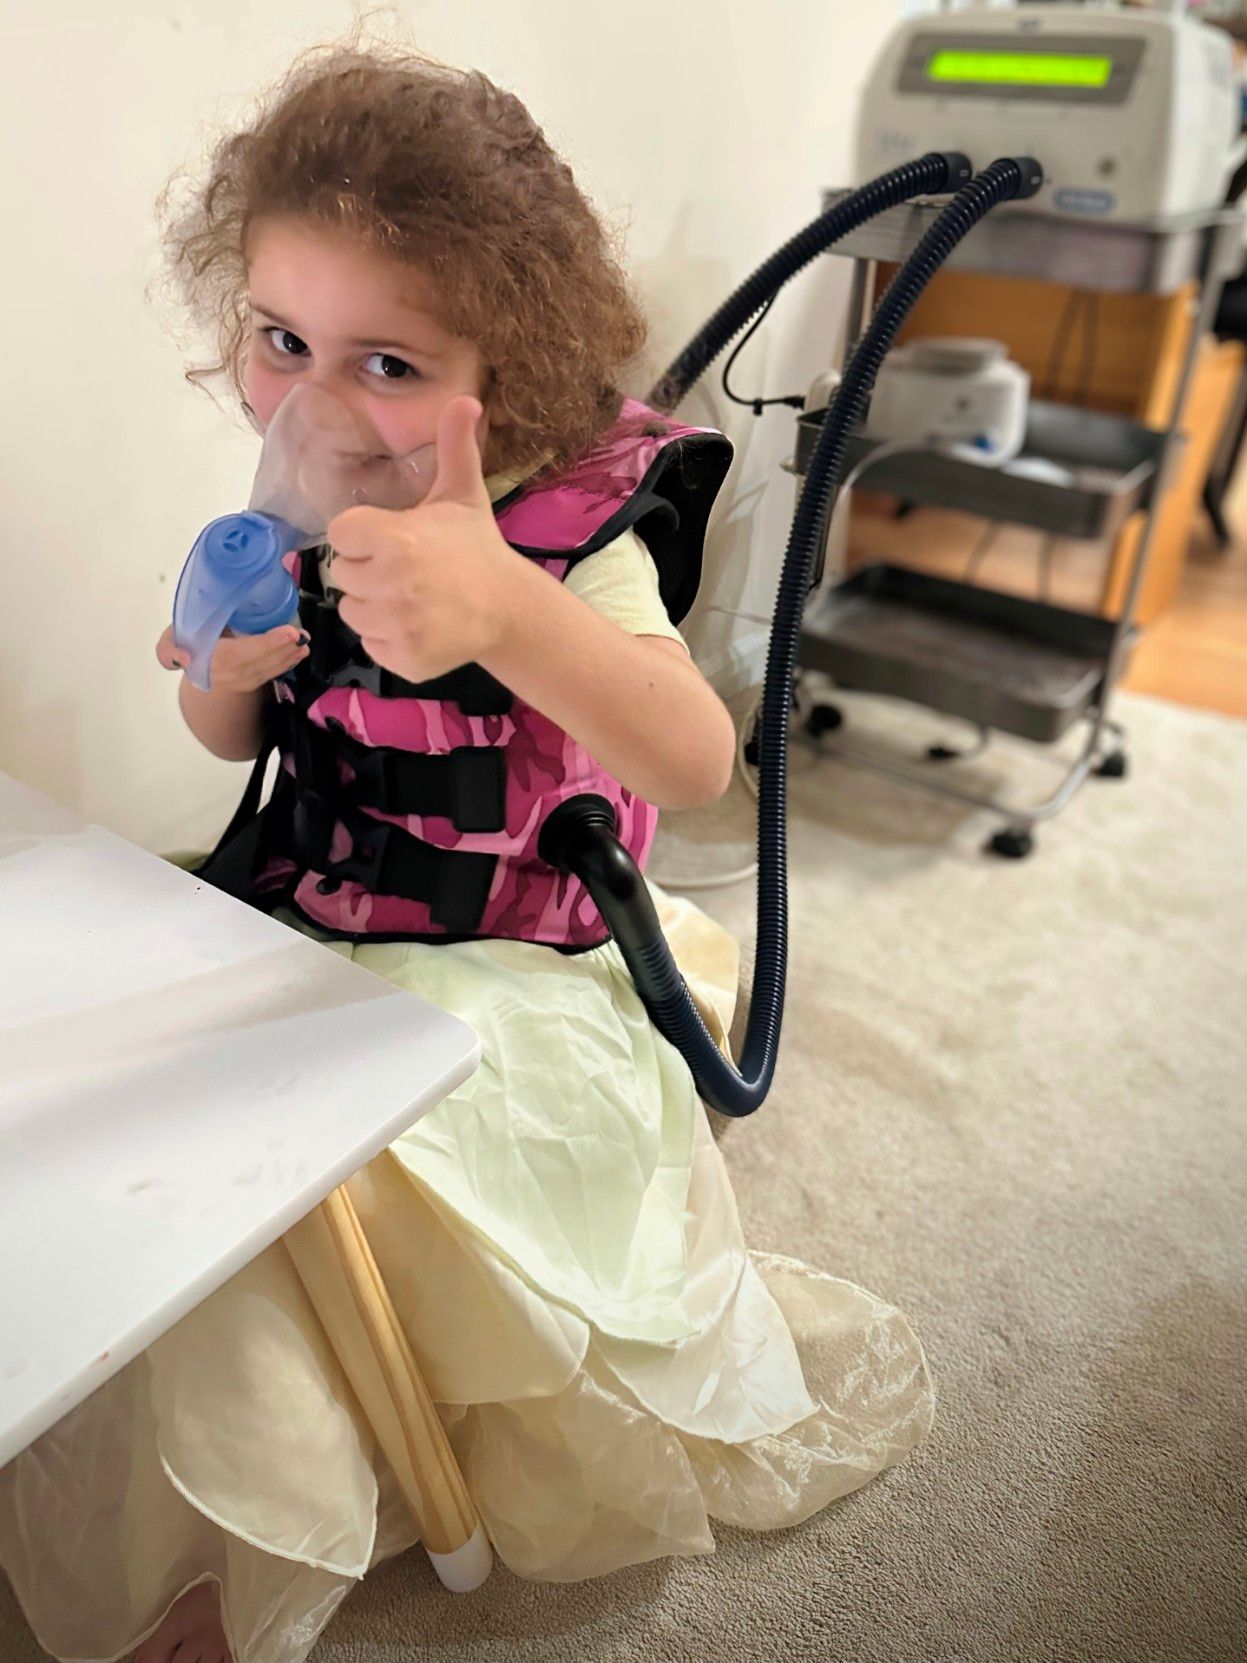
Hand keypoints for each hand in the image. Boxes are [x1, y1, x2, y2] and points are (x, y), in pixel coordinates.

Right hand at [156, 622, 308, 691]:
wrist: (189, 659)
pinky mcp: (247, 683)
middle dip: (281, 650)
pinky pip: (268, 674)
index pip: (237, 655)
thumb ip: (169, 651)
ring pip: (265, 671)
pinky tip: (297, 653)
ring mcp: (236, 682)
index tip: (287, 633)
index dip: (264, 645)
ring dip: (287, 658)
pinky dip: (285, 664)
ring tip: (304, 643)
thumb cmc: (184, 641)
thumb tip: (183, 659)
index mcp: (206, 662)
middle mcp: (223, 677)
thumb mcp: (169, 641)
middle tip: (301, 634)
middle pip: (257, 665)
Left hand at [325, 396, 527, 683]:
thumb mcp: (462, 495)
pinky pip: (371, 644)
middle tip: (407, 571)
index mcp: (394, 538)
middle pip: (343, 575)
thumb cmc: (476, 548)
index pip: (340, 535)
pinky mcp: (403, 658)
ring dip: (374, 607)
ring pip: (353, 612)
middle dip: (368, 572)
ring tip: (411, 598)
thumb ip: (454, 446)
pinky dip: (389, 639)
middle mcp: (391, 584)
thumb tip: (466, 398)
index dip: (361, 536)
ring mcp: (397, 625)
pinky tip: (417, 625)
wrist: (509, 608)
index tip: (390, 539)